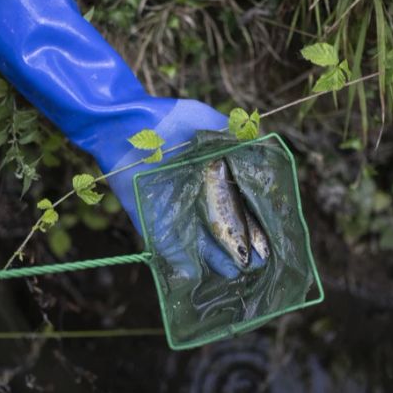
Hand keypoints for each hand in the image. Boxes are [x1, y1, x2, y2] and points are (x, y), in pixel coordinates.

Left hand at [102, 99, 243, 278]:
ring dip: (215, 259)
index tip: (267, 237)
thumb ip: (230, 136)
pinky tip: (197, 274)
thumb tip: (260, 148)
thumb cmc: (165, 118)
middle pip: (219, 227)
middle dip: (238, 246)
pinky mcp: (148, 220)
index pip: (234, 204)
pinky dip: (179, 260)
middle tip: (258, 263)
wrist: (124, 123)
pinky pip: (165, 245)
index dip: (251, 221)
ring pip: (197, 241)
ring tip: (235, 273)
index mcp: (207, 174)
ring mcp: (170, 210)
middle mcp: (191, 196)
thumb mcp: (204, 120)